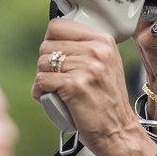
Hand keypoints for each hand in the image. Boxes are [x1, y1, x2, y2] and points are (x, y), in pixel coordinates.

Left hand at [31, 19, 156, 155]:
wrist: (117, 129)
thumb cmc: (106, 99)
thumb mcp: (105, 63)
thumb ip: (85, 46)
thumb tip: (54, 36)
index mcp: (103, 41)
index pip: (58, 26)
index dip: (51, 41)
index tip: (55, 54)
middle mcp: (96, 51)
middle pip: (47, 45)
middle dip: (46, 63)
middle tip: (58, 77)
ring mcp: (86, 67)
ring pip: (42, 63)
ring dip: (42, 79)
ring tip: (55, 89)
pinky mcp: (74, 86)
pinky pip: (41, 81)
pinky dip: (40, 92)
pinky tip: (50, 97)